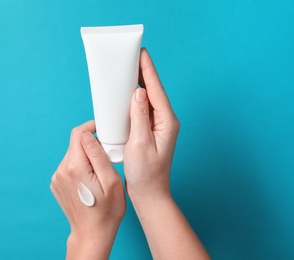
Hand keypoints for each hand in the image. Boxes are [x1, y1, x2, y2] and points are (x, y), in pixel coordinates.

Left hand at [50, 120, 125, 259]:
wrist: (92, 233)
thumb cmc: (107, 210)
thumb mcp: (111, 181)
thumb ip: (98, 155)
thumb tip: (88, 135)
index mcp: (75, 168)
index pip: (78, 134)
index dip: (91, 127)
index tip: (102, 129)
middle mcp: (61, 171)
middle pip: (75, 144)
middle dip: (90, 143)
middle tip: (106, 154)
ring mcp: (56, 178)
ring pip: (72, 154)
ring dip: (85, 156)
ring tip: (99, 170)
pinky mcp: (56, 184)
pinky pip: (68, 166)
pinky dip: (79, 166)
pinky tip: (90, 179)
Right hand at [124, 48, 179, 200]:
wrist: (149, 193)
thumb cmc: (146, 173)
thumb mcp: (140, 144)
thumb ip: (139, 116)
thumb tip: (138, 93)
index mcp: (167, 122)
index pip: (156, 90)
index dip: (148, 71)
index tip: (142, 54)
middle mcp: (165, 121)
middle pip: (154, 91)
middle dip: (143, 73)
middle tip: (132, 56)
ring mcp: (158, 126)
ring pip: (148, 99)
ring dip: (139, 84)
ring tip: (128, 69)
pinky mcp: (149, 131)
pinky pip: (142, 110)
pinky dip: (134, 100)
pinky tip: (126, 94)